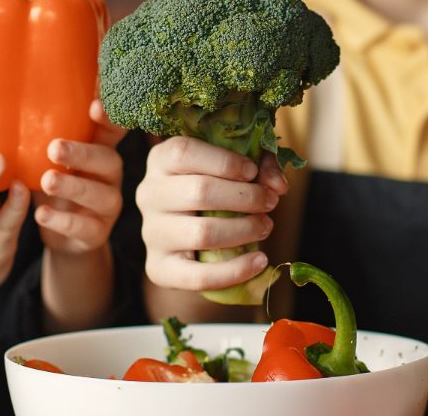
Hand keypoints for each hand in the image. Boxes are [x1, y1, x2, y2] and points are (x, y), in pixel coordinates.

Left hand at [35, 100, 127, 254]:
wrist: (62, 236)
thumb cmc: (53, 186)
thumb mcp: (48, 162)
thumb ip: (41, 141)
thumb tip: (4, 108)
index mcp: (99, 152)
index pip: (111, 130)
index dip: (108, 118)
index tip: (93, 106)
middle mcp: (110, 177)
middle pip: (109, 160)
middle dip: (83, 153)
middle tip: (54, 148)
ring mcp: (108, 206)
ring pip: (101, 195)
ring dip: (74, 187)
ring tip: (46, 181)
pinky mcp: (98, 233)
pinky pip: (86, 227)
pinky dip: (64, 221)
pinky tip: (42, 214)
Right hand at [135, 136, 286, 290]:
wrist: (194, 236)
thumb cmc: (218, 188)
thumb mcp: (237, 165)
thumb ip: (261, 165)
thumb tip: (278, 186)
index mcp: (160, 160)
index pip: (184, 152)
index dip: (224, 161)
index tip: (252, 172)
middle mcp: (149, 194)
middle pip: (199, 191)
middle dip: (246, 197)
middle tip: (269, 202)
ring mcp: (151, 233)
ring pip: (202, 233)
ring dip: (245, 230)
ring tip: (266, 227)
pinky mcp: (159, 268)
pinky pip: (198, 275)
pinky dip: (235, 271)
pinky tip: (259, 261)